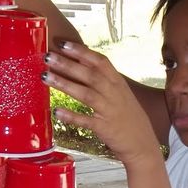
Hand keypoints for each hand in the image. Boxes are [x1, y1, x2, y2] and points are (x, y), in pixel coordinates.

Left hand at [46, 42, 161, 168]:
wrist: (142, 144)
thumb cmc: (127, 116)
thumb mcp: (119, 93)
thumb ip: (102, 78)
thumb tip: (78, 61)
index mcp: (117, 82)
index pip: (99, 61)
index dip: (81, 51)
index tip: (63, 44)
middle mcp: (114, 93)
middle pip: (90, 75)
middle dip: (68, 64)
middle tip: (47, 57)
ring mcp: (109, 111)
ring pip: (86, 94)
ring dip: (65, 84)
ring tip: (45, 77)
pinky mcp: (105, 128)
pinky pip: (86, 121)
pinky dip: (71, 116)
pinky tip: (56, 111)